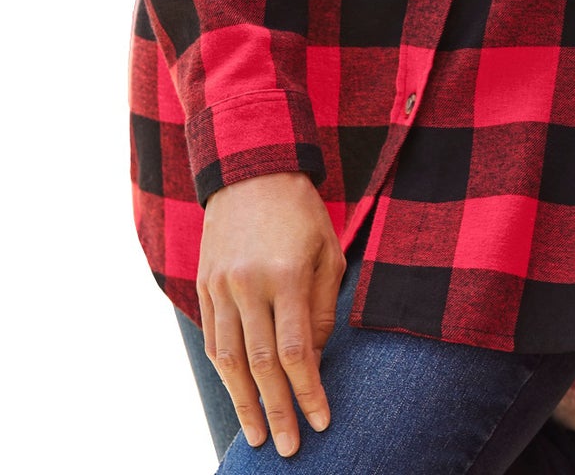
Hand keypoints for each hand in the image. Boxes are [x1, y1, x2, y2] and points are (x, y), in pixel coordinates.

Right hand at [197, 171, 345, 457]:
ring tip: (256, 435)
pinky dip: (224, 371)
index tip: (321, 421)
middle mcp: (248, 284)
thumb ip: (323, 307)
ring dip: (243, 402)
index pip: (297, 350)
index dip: (308, 391)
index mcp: (286, 274)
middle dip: (276, 410)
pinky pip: (212, 339)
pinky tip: (238, 393)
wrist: (251, 169)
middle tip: (288, 448)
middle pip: (260, 364)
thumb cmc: (301, 212)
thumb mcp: (328, 251)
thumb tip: (313, 361)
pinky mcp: (204, 285)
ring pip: (228, 359)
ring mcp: (220, 286)